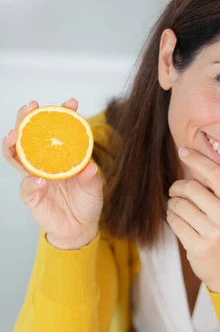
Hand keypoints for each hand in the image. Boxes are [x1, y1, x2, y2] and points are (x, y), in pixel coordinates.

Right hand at [2, 99, 102, 249]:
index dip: (62, 114)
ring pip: (16, 155)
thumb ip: (90, 177)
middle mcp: (43, 161)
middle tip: (32, 106)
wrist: (80, 228)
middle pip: (28, 134)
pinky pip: (26, 185)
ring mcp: (34, 176)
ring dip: (13, 143)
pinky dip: (31, 181)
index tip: (71, 103)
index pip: (56, 129)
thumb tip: (90, 167)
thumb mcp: (94, 187)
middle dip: (27, 117)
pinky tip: (38, 179)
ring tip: (15, 134)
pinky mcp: (31, 195)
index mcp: (59, 154)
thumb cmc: (86, 202)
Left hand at [166, 148, 219, 292]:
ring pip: (178, 205)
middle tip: (177, 191)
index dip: (196, 159)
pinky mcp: (196, 246)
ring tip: (178, 208)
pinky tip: (178, 220)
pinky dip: (171, 219)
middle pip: (190, 188)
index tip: (183, 151)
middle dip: (177, 187)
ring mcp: (211, 232)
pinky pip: (174, 222)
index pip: (214, 173)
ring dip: (173, 205)